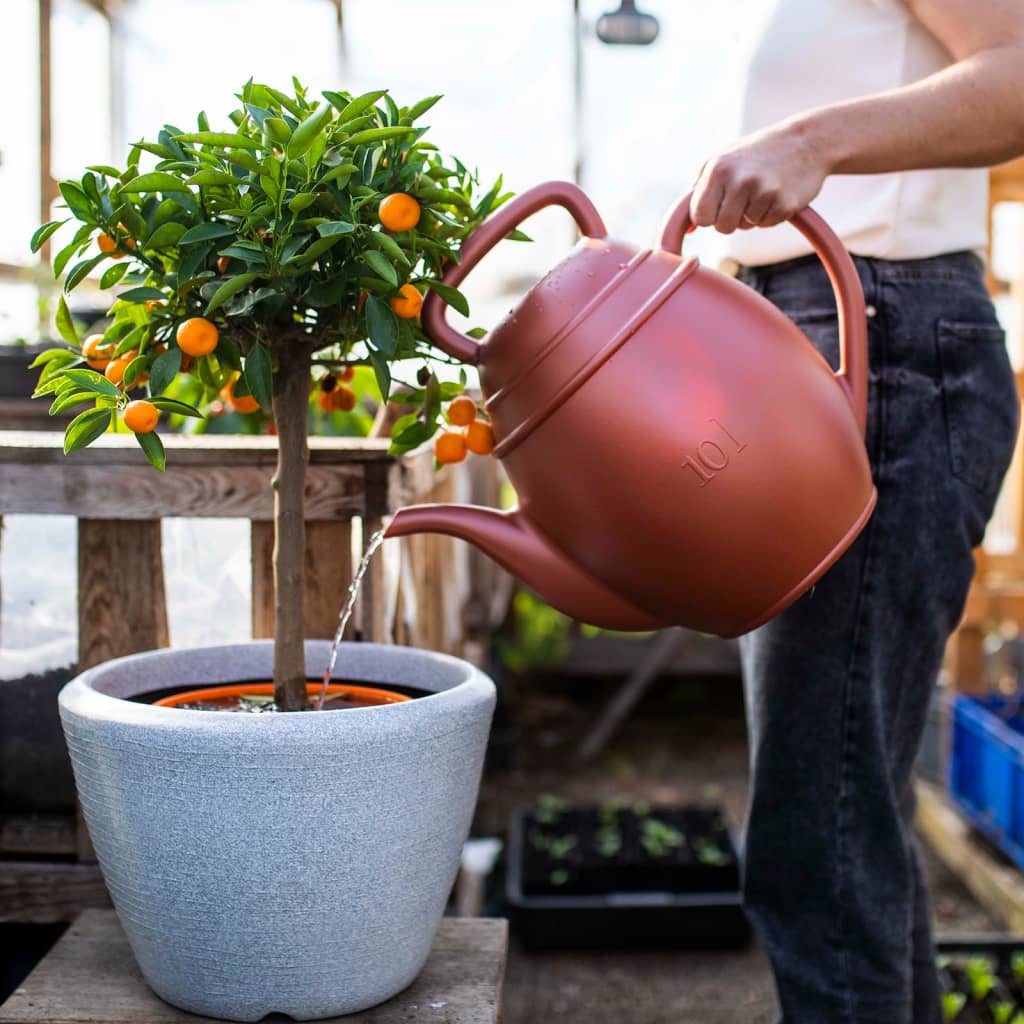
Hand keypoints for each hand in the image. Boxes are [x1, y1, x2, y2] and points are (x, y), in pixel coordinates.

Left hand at [689, 120, 832, 233]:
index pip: (700, 217)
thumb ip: (699, 191)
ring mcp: (764, 191)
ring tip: (761, 190)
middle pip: (722, 227)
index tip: (718, 205)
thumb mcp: (721, 161)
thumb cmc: (755, 154)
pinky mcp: (785, 204)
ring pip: (744, 227)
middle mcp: (739, 179)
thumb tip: (688, 229)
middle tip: (744, 195)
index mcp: (718, 169)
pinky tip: (777, 193)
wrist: (806, 141)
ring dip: (751, 215)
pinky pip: (766, 224)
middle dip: (730, 218)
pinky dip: (770, 214)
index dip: (708, 216)